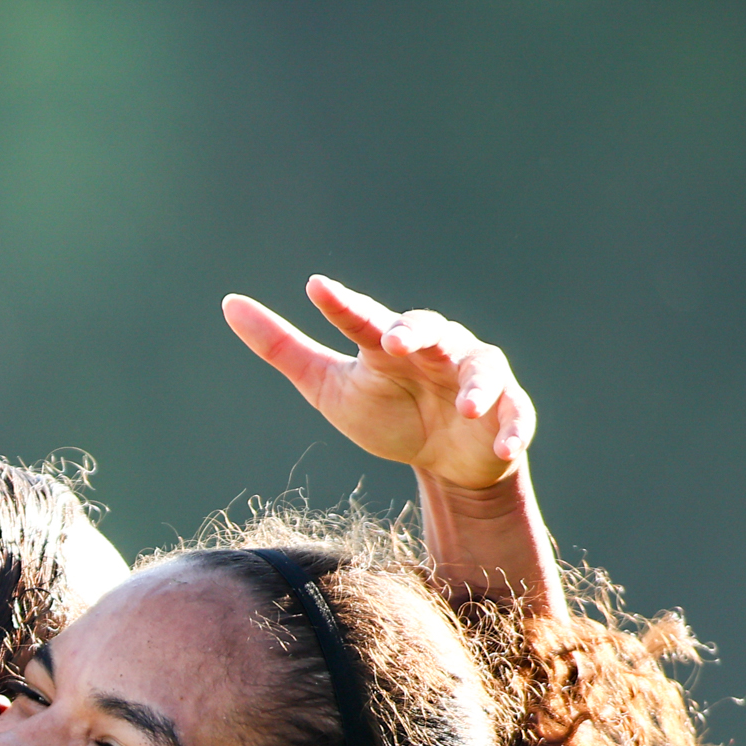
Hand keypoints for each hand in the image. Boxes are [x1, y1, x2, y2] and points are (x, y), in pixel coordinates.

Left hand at [224, 275, 533, 492]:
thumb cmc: (384, 411)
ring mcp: (474, 378)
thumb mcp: (326, 385)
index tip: (314, 288)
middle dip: (415, 333)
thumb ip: (282, 347)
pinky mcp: (507, 411)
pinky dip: (514, 430)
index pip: (363, 319)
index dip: (341, 305)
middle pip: (430, 331)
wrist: (440, 456)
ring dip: (475, 385)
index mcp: (389, 342)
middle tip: (394, 341)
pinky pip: (516, 415)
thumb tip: (229, 302)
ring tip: (464, 405)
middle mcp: (437, 350)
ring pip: (482, 369)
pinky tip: (507, 448)